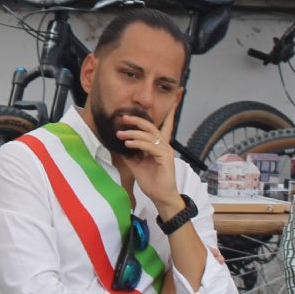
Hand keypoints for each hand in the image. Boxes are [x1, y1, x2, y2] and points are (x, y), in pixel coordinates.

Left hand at [111, 101, 183, 215]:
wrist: (161, 197)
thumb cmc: (151, 181)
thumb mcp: (136, 164)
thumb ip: (130, 153)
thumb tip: (118, 144)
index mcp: (159, 145)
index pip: (165, 124)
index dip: (170, 111)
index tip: (176, 96)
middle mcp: (164, 145)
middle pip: (151, 126)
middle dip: (137, 119)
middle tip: (123, 117)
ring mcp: (166, 150)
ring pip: (149, 135)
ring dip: (133, 132)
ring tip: (119, 133)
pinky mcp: (165, 157)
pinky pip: (149, 146)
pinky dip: (138, 143)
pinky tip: (127, 143)